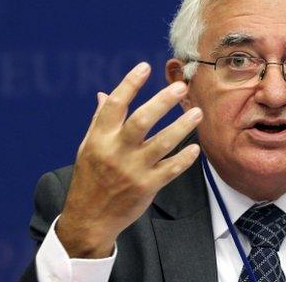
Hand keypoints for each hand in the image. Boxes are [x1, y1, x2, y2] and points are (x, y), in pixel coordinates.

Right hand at [55, 62, 201, 257]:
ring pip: (162, 144)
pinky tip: (196, 147)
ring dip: (182, 126)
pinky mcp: (146, 187)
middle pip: (141, 121)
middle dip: (162, 102)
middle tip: (180, 87)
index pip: (114, 105)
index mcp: (99, 138)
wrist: (90, 219)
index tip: (145, 67)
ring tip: (197, 113)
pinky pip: (170, 170)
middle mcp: (116, 152)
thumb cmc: (90, 178)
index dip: (129, 84)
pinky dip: (184, 158)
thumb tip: (104, 94)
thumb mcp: (88, 147)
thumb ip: (100, 120)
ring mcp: (132, 170)